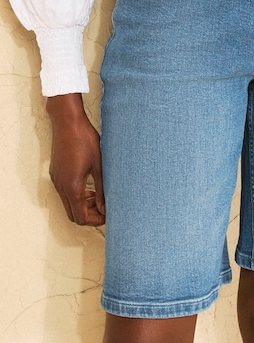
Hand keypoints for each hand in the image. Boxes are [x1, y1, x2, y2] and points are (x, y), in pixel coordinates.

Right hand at [47, 94, 104, 225]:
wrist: (67, 121)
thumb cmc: (85, 140)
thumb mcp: (99, 166)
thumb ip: (102, 190)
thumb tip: (105, 208)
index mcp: (72, 187)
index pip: (81, 217)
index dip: (95, 221)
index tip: (108, 215)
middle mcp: (61, 186)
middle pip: (73, 215)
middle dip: (89, 215)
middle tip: (104, 208)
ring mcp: (56, 180)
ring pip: (68, 204)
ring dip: (83, 205)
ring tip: (98, 196)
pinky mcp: (55, 174)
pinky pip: (64, 193)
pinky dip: (76, 196)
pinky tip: (88, 186)